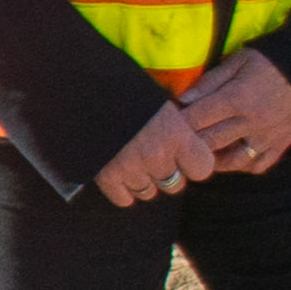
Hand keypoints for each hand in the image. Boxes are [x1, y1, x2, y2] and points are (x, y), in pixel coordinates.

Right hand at [91, 99, 221, 207]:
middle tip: (153, 156)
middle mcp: (157, 155)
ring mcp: (131, 168)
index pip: (203, 169)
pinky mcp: (106, 177)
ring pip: (148, 192)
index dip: (194, 164)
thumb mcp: (162, 104)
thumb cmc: (129, 92)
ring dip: (143, 181)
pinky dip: (121, 189)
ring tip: (133, 160)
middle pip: (174, 185)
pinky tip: (118, 172)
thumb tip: (189, 149)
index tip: (185, 157)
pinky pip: (124, 199)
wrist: (87, 90)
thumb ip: (178, 129)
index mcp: (176, 134)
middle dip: (167, 173)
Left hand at [170, 49, 290, 176]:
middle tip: (178, 141)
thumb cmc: (271, 62)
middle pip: (209, 142)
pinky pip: (257, 166)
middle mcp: (252, 122)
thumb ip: (211, 81)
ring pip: (231, 161)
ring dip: (213, 160)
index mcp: (238, 98)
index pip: (197, 118)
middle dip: (189, 143)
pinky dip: (242, 166)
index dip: (178, 122)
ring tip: (203, 154)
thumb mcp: (239, 61)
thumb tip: (183, 99)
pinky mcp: (281, 144)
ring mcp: (267, 137)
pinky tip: (233, 157)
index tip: (168, 122)